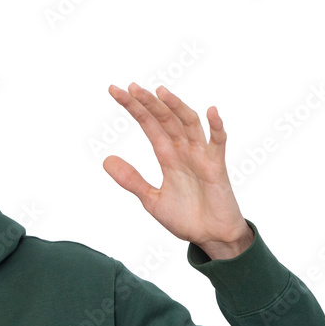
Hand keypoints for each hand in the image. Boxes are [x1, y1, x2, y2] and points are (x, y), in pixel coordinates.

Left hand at [103, 83, 253, 259]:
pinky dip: (216, 128)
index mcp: (168, 156)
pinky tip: (211, 112)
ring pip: (189, 124)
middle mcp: (184, 151)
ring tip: (160, 92)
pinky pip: (218, 144)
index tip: (116, 91)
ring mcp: (202, 157)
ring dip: (176, 107)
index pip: (149, 125)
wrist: (209, 238)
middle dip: (148, 103)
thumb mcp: (152, 199)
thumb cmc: (186, 217)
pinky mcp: (217, 168)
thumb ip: (132, 180)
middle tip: (130, 87)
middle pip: (165, 119)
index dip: (134, 108)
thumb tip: (106, 160)